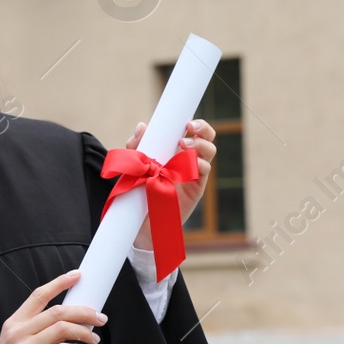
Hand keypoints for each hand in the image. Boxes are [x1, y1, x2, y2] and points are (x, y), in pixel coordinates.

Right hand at [0, 270, 104, 343]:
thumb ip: (34, 331)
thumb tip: (66, 323)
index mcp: (13, 323)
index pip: (39, 295)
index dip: (60, 283)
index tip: (77, 276)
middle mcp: (18, 332)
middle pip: (58, 311)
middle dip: (84, 312)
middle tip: (100, 317)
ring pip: (63, 328)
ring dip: (85, 332)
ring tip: (94, 339)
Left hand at [129, 119, 216, 250]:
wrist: (140, 222)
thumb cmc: (137, 192)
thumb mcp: (133, 166)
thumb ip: (136, 146)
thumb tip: (142, 126)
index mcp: (176, 150)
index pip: (193, 132)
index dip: (196, 123)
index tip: (186, 120)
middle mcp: (189, 160)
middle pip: (207, 138)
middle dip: (203, 129)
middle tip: (190, 127)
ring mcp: (194, 173)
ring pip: (209, 152)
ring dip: (200, 144)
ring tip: (183, 145)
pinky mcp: (196, 188)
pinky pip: (204, 172)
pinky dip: (198, 164)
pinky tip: (187, 164)